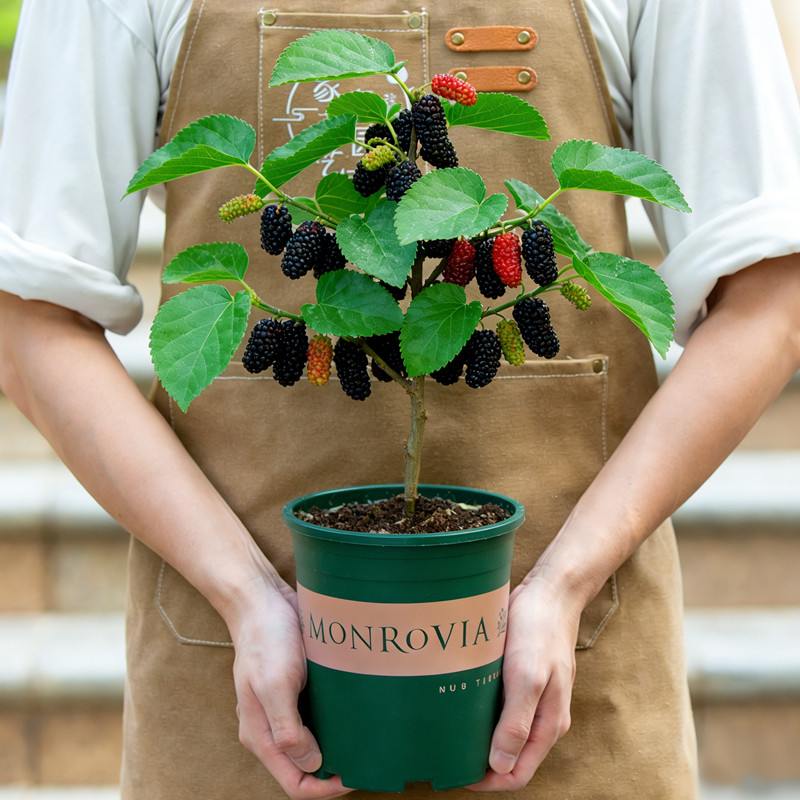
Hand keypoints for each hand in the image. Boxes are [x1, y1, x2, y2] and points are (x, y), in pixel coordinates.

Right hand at [228, 578, 352, 799]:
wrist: (262, 599)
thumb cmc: (266, 639)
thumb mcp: (275, 684)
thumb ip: (287, 729)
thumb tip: (311, 764)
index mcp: (261, 735)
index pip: (293, 782)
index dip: (323, 789)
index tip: (353, 775)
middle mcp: (271, 727)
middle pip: (304, 767)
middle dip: (333, 771)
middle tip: (366, 759)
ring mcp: (283, 709)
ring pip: (313, 744)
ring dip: (336, 747)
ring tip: (365, 740)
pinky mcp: (297, 689)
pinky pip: (317, 717)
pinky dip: (335, 722)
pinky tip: (355, 714)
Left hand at [467, 576, 578, 791]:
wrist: (551, 591)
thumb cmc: (539, 630)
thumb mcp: (527, 676)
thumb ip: (517, 723)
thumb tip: (500, 765)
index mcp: (548, 724)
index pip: (517, 774)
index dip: (487, 782)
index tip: (455, 774)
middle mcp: (542, 717)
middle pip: (510, 757)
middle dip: (480, 764)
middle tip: (445, 755)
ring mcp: (533, 698)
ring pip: (504, 733)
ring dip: (480, 739)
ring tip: (449, 733)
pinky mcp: (522, 679)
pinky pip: (502, 709)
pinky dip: (483, 715)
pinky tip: (461, 705)